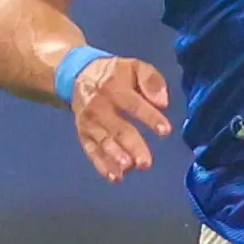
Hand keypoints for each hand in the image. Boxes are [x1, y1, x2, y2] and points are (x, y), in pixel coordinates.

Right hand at [70, 55, 173, 182]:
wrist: (78, 76)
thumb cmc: (115, 74)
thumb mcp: (134, 66)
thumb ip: (151, 80)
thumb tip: (163, 103)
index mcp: (114, 87)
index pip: (134, 104)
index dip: (150, 117)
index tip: (165, 130)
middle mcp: (99, 107)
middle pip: (118, 128)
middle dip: (132, 146)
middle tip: (146, 163)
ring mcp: (90, 123)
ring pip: (104, 142)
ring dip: (115, 157)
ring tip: (128, 168)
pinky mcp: (84, 135)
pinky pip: (92, 152)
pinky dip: (103, 165)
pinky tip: (115, 177)